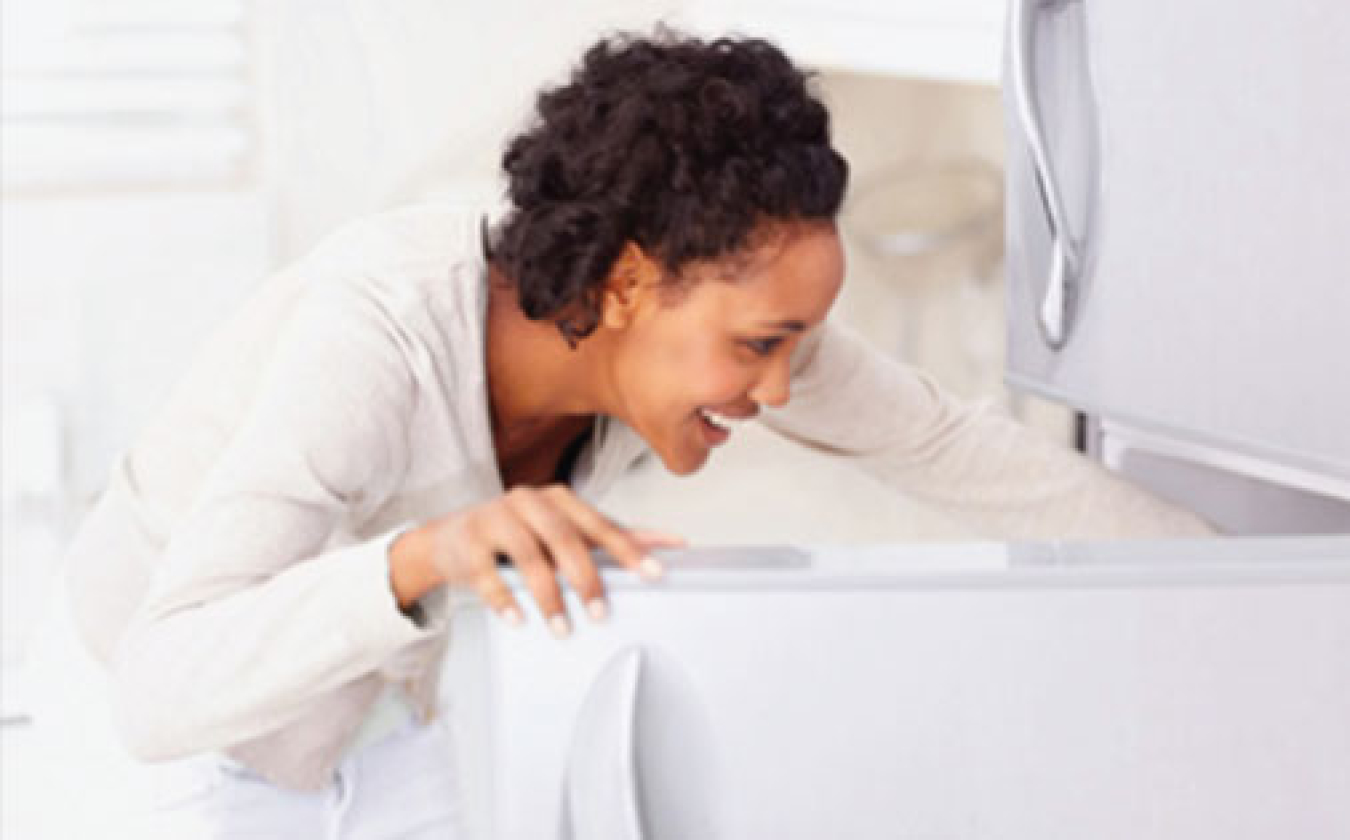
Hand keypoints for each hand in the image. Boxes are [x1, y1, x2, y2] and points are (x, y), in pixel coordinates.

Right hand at [391, 484, 683, 636]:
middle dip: (585, 578)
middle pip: (564, 538)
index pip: (599, 524)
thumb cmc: (517, 535)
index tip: (653, 572)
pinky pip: (488, 574)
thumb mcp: (563, 531)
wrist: (449, 539)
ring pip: (528, 555)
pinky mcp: (467, 544)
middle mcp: (528, 502)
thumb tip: (668, 542)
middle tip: (600, 613)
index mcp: (557, 498)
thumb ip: (611, 536)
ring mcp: (494, 519)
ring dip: (548, 596)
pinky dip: (505, 599)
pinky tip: (519, 619)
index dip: (627, 549)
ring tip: (562, 627)